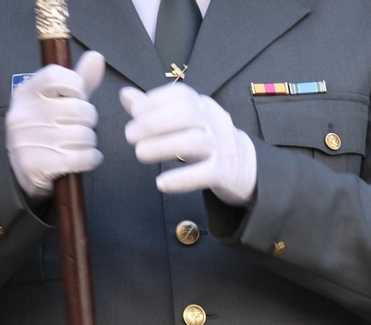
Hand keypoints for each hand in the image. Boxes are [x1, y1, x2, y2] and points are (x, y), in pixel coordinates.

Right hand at [6, 51, 105, 199]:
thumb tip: (96, 56)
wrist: (23, 169)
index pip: (58, 75)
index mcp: (27, 93)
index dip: (77, 87)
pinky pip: (83, 158)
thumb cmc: (48, 129)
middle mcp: (24, 113)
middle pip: (80, 109)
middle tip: (78, 127)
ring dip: (90, 143)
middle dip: (89, 121)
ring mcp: (28, 139)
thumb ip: (80, 81)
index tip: (76, 98)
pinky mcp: (37, 164)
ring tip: (77, 144)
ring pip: (85, 135)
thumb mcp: (59, 102)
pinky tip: (82, 158)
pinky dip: (91, 160)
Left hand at [121, 83, 256, 205]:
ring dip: (162, 147)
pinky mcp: (226, 172)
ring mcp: (223, 147)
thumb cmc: (204, 138)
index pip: (181, 96)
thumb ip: (153, 109)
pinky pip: (206, 173)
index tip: (135, 115)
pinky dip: (182, 179)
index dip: (154, 103)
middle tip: (130, 137)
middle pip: (187, 115)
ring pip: (196, 142)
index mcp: (203, 106)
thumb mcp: (182, 120)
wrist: (245, 165)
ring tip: (140, 155)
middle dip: (153, 124)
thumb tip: (126, 95)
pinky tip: (161, 183)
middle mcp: (215, 122)